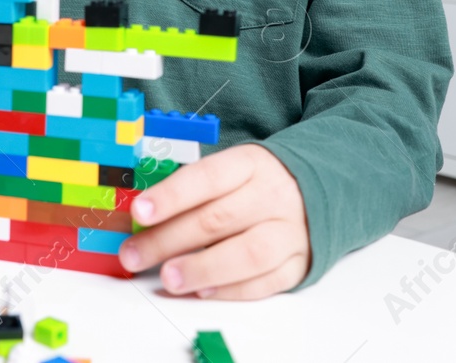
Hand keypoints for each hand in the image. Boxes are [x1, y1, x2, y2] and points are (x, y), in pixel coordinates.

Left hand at [119, 144, 310, 299]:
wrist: (320, 188)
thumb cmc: (258, 182)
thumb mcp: (232, 169)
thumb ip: (194, 191)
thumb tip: (144, 220)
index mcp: (251, 164)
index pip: (207, 178)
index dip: (171, 196)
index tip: (139, 212)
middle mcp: (272, 196)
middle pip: (218, 219)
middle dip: (170, 240)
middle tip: (134, 255)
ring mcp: (289, 231)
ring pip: (247, 254)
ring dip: (202, 269)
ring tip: (168, 279)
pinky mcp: (299, 262)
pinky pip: (267, 281)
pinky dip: (232, 290)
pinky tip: (203, 291)